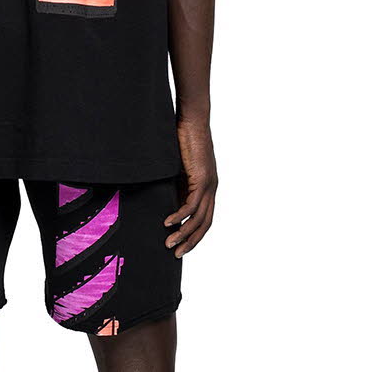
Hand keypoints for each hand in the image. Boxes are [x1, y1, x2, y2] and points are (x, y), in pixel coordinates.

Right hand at [164, 118, 217, 257]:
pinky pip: (191, 205)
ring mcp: (208, 185)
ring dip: (184, 234)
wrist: (193, 120)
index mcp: (207, 186)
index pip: (203, 218)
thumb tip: (163, 197)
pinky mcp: (201, 179)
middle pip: (204, 224)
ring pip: (199, 218)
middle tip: (176, 254)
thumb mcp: (178, 166)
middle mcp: (211, 188)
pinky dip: (179, 216)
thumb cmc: (184, 138)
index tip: (180, 245)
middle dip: (190, 241)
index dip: (193, 234)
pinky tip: (168, 223)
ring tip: (170, 244)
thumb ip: (175, 182)